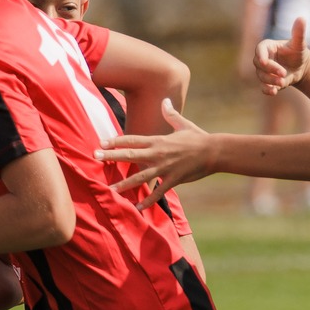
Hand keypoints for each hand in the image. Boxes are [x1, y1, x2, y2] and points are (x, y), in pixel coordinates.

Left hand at [96, 100, 213, 208]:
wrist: (214, 151)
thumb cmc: (198, 137)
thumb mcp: (183, 124)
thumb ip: (170, 114)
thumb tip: (165, 101)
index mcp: (158, 141)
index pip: (132, 140)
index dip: (115, 141)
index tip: (101, 142)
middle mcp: (158, 154)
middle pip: (130, 154)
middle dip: (112, 156)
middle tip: (95, 157)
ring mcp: (165, 168)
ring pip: (141, 177)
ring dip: (125, 184)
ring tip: (111, 189)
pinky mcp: (174, 179)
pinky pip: (159, 192)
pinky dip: (149, 201)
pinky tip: (138, 207)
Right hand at [253, 18, 307, 95]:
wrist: (301, 67)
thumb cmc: (298, 52)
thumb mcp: (299, 43)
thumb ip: (298, 32)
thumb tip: (301, 18)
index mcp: (267, 46)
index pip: (259, 49)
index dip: (261, 55)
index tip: (265, 61)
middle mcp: (263, 58)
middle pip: (259, 64)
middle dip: (270, 69)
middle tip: (283, 73)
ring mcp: (264, 71)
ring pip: (262, 77)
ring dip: (271, 80)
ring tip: (283, 82)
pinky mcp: (267, 82)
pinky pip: (263, 87)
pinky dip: (267, 90)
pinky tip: (274, 92)